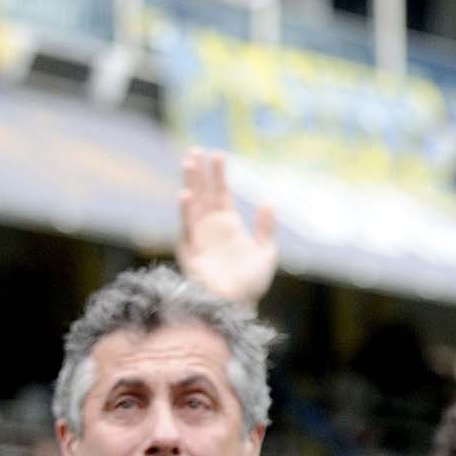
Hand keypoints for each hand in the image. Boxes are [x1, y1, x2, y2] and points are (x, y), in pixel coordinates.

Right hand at [176, 149, 276, 306]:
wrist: (237, 305)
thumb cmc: (251, 283)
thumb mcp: (267, 252)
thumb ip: (266, 227)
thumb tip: (270, 201)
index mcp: (229, 225)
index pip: (222, 194)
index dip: (220, 175)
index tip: (218, 154)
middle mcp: (212, 228)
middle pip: (204, 194)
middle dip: (200, 173)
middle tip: (196, 150)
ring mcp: (200, 237)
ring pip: (193, 204)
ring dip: (190, 183)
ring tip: (188, 163)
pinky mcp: (191, 250)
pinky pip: (187, 227)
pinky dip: (186, 211)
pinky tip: (186, 194)